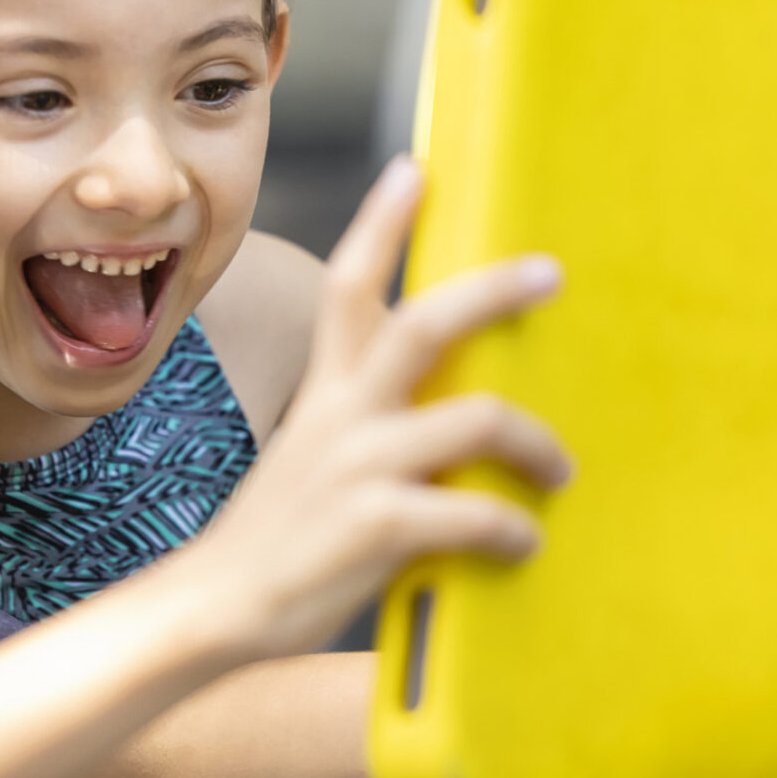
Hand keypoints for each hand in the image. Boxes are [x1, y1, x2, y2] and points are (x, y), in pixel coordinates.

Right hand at [192, 155, 568, 661]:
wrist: (217, 608)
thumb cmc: (277, 540)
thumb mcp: (310, 458)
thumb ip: (365, 430)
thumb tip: (441, 421)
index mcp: (324, 394)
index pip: (347, 286)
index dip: (381, 223)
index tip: (415, 168)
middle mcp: (340, 416)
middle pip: (421, 324)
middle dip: (492, 291)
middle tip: (548, 271)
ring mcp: (359, 469)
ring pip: (476, 418)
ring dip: (536, 442)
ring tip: (559, 470)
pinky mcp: (378, 527)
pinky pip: (476, 515)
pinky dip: (513, 529)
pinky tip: (520, 545)